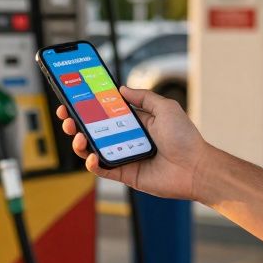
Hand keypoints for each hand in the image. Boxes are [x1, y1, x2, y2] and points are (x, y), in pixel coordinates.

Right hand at [57, 87, 211, 201]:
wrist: (196, 168)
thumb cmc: (185, 138)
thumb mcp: (166, 108)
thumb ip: (144, 97)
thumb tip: (122, 89)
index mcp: (134, 122)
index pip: (105, 112)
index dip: (88, 106)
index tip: (73, 98)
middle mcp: (126, 138)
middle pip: (93, 129)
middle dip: (75, 122)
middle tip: (66, 116)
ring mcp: (123, 156)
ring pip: (92, 149)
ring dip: (79, 141)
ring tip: (77, 135)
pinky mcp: (124, 174)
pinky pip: (102, 168)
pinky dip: (92, 163)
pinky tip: (91, 156)